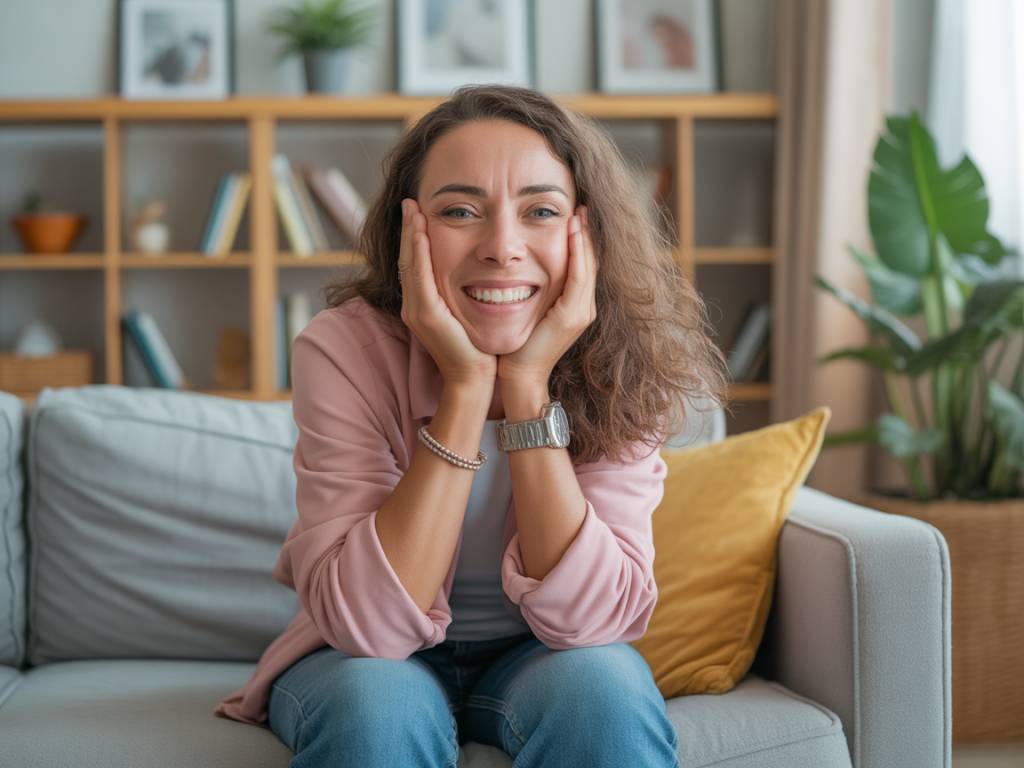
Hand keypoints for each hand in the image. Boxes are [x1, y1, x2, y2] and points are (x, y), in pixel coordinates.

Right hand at [398, 198, 497, 387]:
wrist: (474, 380)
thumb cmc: (476, 350)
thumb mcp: (466, 315)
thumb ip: (461, 295)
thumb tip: (474, 273)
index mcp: (422, 306)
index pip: (414, 264)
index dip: (413, 237)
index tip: (417, 212)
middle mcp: (413, 306)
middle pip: (406, 259)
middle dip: (408, 229)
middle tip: (411, 201)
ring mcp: (416, 311)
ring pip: (409, 263)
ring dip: (411, 234)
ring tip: (413, 209)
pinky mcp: (426, 315)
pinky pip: (419, 276)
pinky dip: (419, 251)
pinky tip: (421, 232)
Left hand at [497, 205, 597, 387]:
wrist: (519, 375)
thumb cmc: (518, 346)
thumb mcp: (531, 311)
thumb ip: (536, 292)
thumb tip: (523, 269)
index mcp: (575, 307)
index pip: (583, 267)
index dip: (581, 242)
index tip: (576, 217)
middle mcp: (584, 308)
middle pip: (590, 263)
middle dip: (586, 234)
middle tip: (582, 207)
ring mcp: (581, 313)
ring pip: (588, 267)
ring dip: (584, 238)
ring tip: (580, 214)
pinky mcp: (571, 316)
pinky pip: (578, 277)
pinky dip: (577, 254)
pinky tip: (574, 233)